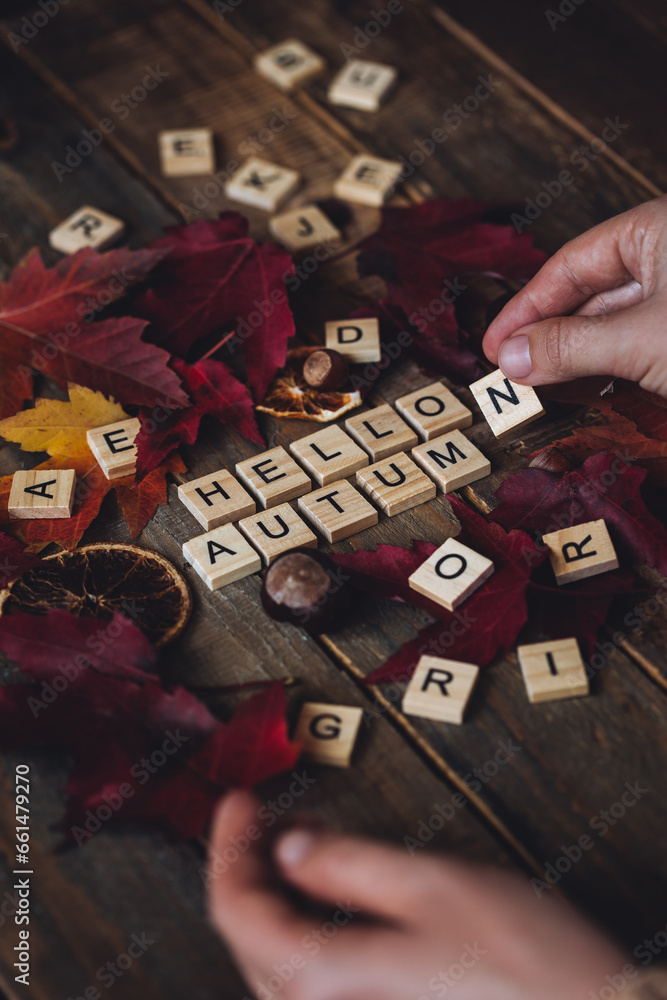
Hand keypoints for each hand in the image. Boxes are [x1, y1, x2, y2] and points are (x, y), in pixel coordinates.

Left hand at [208, 790, 625, 999]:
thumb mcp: (431, 888)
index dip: (228, 845)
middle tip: (267, 810)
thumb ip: (347, 866)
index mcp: (322, 982)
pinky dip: (305, 924)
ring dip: (275, 893)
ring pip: (277, 958)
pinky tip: (325, 890)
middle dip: (249, 864)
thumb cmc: (521, 966)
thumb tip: (290, 847)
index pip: (237, 910)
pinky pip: (311, 975)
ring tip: (299, 839)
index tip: (238, 799)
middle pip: (249, 936)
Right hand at [483, 195, 666, 396]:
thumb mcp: (644, 338)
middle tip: (512, 369)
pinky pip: (637, 348)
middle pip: (587, 295)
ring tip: (538, 385)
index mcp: (658, 230)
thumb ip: (573, 345)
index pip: (571, 264)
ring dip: (573, 360)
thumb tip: (515, 354)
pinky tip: (582, 390)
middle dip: (547, 337)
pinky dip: (608, 371)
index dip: (526, 307)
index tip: (497, 343)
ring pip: (611, 326)